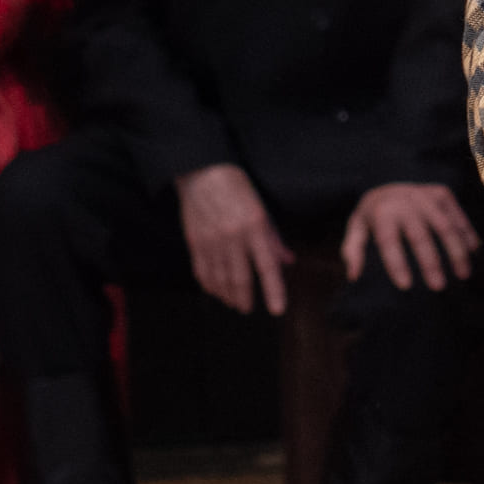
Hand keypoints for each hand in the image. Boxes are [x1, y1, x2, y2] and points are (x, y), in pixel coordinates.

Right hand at [176, 161, 293, 315]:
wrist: (203, 174)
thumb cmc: (237, 189)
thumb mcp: (262, 210)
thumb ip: (274, 239)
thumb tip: (288, 261)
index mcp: (255, 228)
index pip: (267, 267)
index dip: (274, 291)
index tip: (278, 310)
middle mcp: (233, 237)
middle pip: (240, 278)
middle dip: (245, 299)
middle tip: (248, 309)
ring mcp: (211, 241)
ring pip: (219, 279)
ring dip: (227, 295)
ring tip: (233, 303)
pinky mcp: (195, 242)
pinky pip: (202, 271)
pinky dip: (209, 285)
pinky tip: (215, 291)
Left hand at [343, 181, 480, 291]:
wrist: (389, 176)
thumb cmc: (374, 212)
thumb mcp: (356, 227)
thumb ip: (353, 251)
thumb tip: (354, 276)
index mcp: (381, 211)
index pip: (389, 241)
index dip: (396, 264)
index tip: (406, 287)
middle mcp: (405, 201)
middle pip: (420, 235)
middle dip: (430, 263)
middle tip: (438, 288)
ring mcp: (426, 196)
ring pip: (445, 226)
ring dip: (456, 252)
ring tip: (463, 275)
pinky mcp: (442, 193)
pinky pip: (458, 216)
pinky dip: (467, 235)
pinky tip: (473, 253)